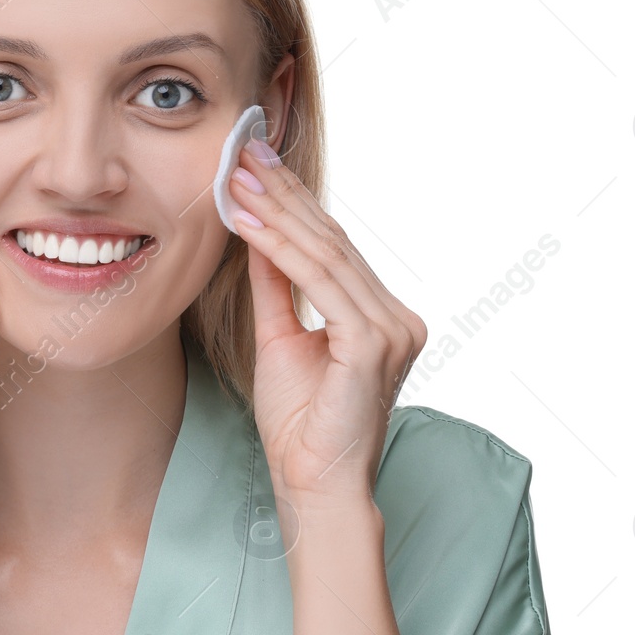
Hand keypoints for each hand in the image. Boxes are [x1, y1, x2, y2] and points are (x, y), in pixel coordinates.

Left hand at [227, 138, 427, 512]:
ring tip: (237, 177)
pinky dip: (281, 249)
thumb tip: (259, 235)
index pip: (332, 247)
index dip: (293, 202)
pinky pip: (321, 282)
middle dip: (283, 192)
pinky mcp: (373, 343)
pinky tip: (249, 223)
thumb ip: (277, 288)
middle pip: (332, 240)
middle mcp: (396, 317)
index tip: (254, 163)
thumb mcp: (280, 340)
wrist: (314, 485)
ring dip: (277, 211)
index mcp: (381, 317)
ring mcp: (392, 329)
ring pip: (326, 254)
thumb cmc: (300, 425)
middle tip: (243, 149)